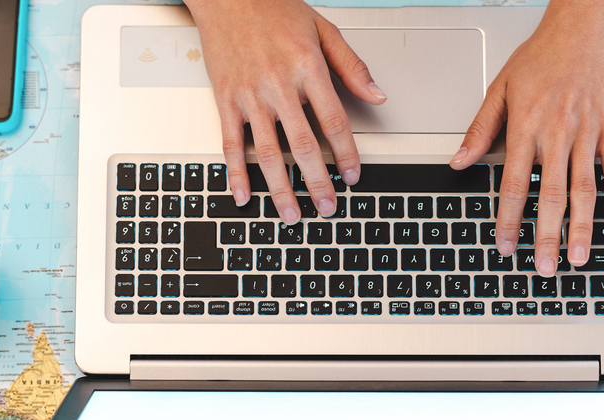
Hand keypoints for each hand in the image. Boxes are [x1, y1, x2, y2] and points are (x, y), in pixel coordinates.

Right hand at [185, 0, 386, 223]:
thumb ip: (352, 65)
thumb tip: (377, 95)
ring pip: (268, 151)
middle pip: (303, 144)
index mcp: (307, 67)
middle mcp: (278, 84)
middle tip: (328, 206)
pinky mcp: (225, 99)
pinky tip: (244, 194)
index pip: (333, 120)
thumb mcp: (323, 28)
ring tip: (292, 214)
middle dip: (318, 181)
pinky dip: (236, 173)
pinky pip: (231, 143)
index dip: (346, 153)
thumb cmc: (273, 6)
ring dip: (281, 188)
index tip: (353, 175)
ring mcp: (249, 95)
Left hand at [450, 0, 603, 274]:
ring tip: (576, 257)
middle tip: (543, 267)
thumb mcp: (499, 89)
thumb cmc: (540, 57)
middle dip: (546, 235)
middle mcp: (557, 133)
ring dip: (581, 227)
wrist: (583, 27)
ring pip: (584, 189)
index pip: (512, 184)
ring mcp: (588, 133)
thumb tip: (459, 162)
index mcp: (526, 126)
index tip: (504, 246)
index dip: (507, 219)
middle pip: (551, 195)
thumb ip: (480, 130)